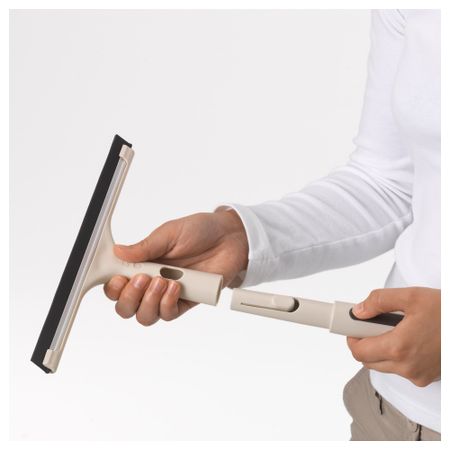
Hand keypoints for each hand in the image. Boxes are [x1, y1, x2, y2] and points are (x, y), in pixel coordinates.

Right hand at [103, 209, 247, 324]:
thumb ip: (145, 247)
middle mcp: (152, 282)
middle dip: (128, 297)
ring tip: (161, 281)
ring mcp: (168, 294)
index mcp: (143, 264)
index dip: (113, 286)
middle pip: (126, 306)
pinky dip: (167, 304)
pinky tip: (175, 288)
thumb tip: (118, 252)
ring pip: (145, 316)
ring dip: (148, 302)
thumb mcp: (169, 234)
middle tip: (141, 279)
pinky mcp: (186, 302)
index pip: (117, 284)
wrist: (229, 238)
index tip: (117, 278)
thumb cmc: (199, 231)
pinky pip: (168, 314)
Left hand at [346, 287, 440, 386]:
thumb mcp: (412, 297)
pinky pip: (402, 369)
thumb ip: (380, 301)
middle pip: (369, 361)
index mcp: (399, 347)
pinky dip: (398, 355)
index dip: (351, 337)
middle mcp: (407, 367)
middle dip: (365, 343)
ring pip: (385, 366)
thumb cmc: (448, 312)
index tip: (352, 327)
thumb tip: (358, 310)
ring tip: (396, 328)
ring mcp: (418, 375)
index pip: (359, 351)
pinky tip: (410, 338)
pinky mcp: (427, 378)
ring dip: (382, 349)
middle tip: (373, 324)